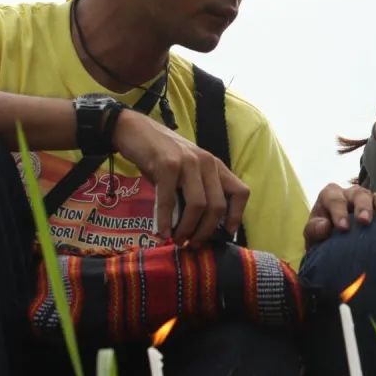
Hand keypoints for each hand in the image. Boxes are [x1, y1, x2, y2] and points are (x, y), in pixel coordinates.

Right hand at [113, 110, 248, 244]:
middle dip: (206, 231)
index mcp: (215, 166)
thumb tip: (201, 228)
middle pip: (218, 206)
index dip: (236, 216)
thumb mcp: (187, 172)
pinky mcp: (167, 165)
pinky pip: (169, 200)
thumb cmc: (161, 157)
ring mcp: (188, 162)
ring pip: (199, 205)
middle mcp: (207, 162)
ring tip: (178, 240)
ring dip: (187, 229)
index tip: (225, 234)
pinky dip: (165, 221)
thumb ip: (197, 192)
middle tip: (192, 244)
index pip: (241, 192)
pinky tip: (162, 232)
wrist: (135, 131)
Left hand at [304, 184, 375, 246]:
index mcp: (330, 195)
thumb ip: (314, 230)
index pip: (334, 199)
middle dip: (362, 207)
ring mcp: (368, 200)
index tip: (343, 228)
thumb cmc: (322, 238)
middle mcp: (350, 194)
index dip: (338, 212)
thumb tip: (325, 226)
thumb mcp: (312, 236)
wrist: (335, 245)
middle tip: (364, 221)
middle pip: (358, 194)